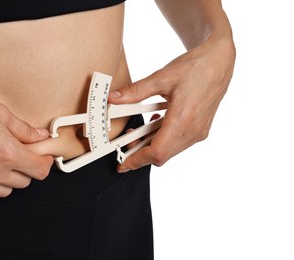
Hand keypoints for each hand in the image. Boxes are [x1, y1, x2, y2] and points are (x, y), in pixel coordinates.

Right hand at [0, 81, 53, 196]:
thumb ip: (23, 129)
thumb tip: (41, 136)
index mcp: (7, 153)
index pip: (40, 171)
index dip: (44, 162)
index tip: (42, 156)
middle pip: (24, 182)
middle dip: (26, 168)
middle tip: (19, 153)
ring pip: (4, 191)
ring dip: (7, 178)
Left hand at [109, 37, 234, 171]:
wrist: (219, 60)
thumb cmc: (195, 67)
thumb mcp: (161, 77)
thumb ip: (135, 92)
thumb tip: (113, 98)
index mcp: (183, 119)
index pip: (157, 152)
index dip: (137, 160)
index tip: (123, 164)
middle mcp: (193, 130)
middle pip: (162, 155)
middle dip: (141, 154)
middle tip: (125, 147)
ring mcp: (199, 131)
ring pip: (170, 151)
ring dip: (152, 146)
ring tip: (137, 134)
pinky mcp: (201, 129)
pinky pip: (178, 143)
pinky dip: (163, 140)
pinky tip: (155, 125)